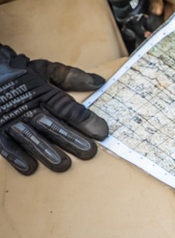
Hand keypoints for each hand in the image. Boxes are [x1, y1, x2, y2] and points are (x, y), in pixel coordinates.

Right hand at [0, 44, 108, 174]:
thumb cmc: (20, 73)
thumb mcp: (46, 70)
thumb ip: (71, 76)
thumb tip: (98, 82)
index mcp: (45, 94)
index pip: (68, 109)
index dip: (86, 121)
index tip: (102, 132)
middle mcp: (29, 108)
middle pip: (52, 126)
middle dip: (71, 139)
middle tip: (88, 152)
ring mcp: (12, 120)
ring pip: (31, 138)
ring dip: (46, 152)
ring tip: (62, 165)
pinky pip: (5, 145)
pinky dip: (15, 157)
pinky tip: (29, 168)